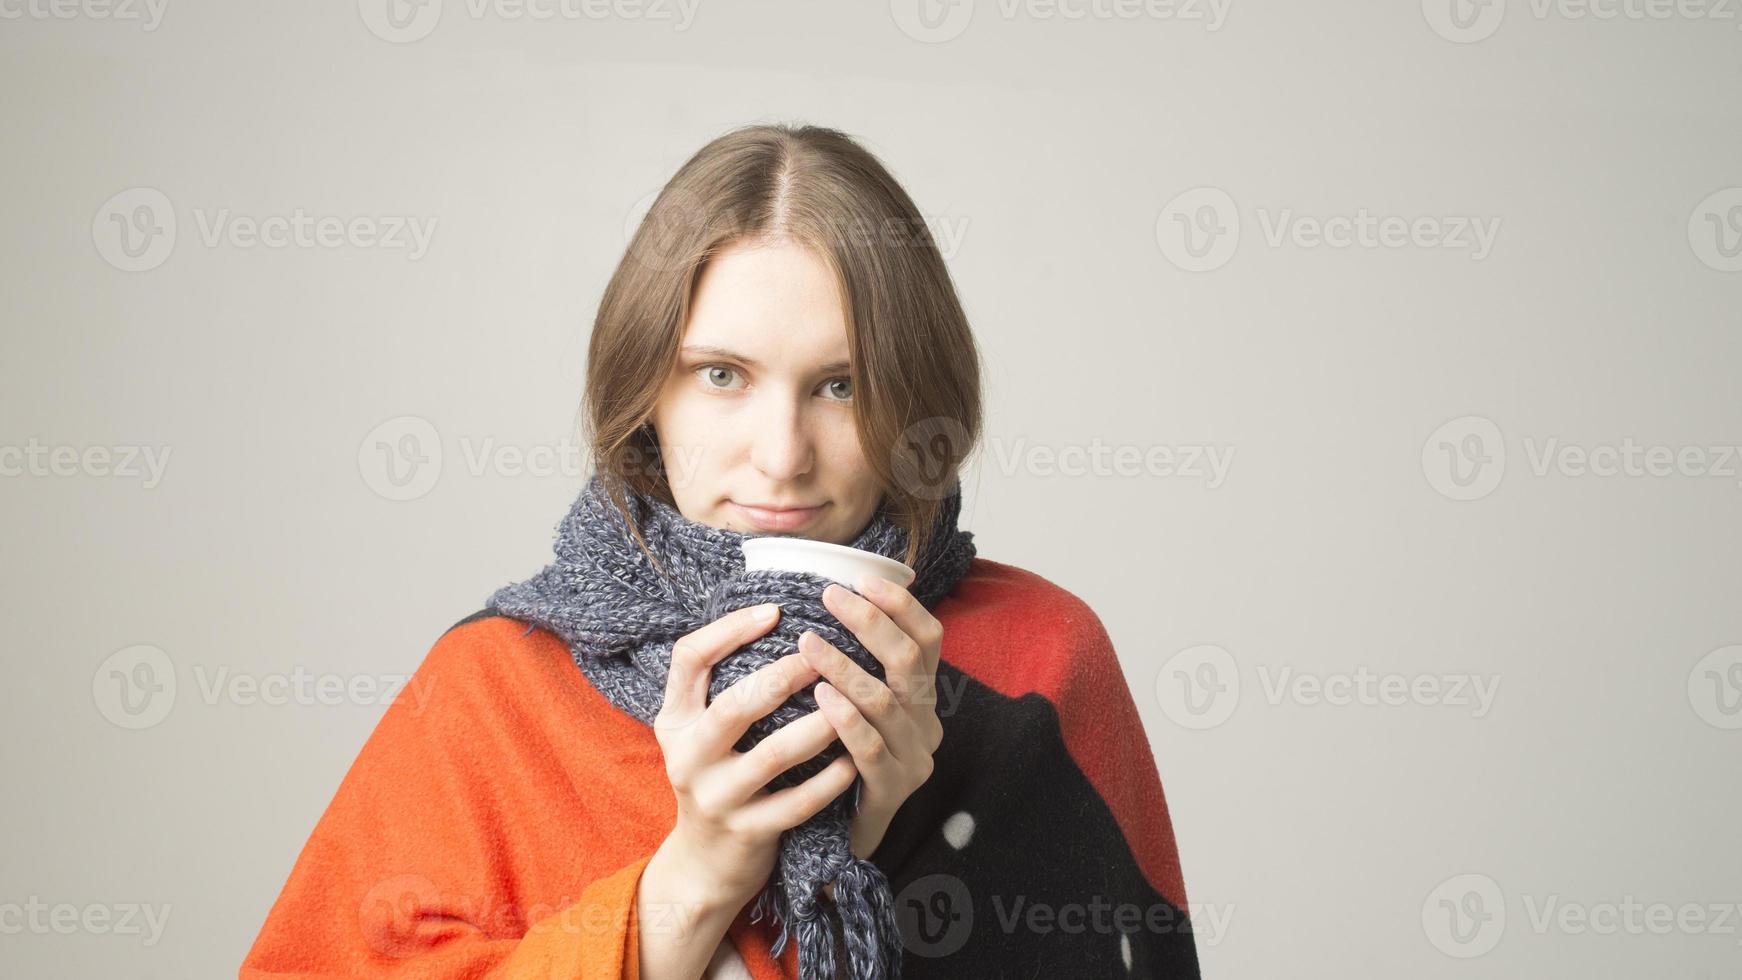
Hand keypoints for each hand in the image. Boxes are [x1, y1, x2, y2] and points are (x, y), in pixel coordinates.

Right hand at [651, 602, 856, 912]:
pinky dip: (828, 781)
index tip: (775, 611)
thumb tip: (772, 613)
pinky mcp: (747, 832)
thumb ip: (720, 682)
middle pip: (731, 707)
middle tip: (819, 656)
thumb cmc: (716, 775)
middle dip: (780, 679)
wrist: (705, 862)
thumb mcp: (698, 729)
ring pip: (771, 757)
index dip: (728, 630)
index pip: (688, 659)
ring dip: (815, 728)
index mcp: (675, 720)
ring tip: (848, 703)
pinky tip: (853, 761)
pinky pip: (796, 803)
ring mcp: (716, 797)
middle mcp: (687, 756)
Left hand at [803, 575, 945, 867]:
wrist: (843, 835)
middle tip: (829, 597)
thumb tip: (830, 595)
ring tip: (808, 642)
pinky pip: (871, 749)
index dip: (901, 606)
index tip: (864, 577)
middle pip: (908, 662)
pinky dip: (846, 718)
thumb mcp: (859, 706)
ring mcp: (914, 760)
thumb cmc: (840, 758)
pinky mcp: (891, 792)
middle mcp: (927, 724)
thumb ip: (856, 662)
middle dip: (870, 623)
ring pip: (887, 702)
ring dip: (846, 666)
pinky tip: (819, 695)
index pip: (928, 639)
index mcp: (922, 697)